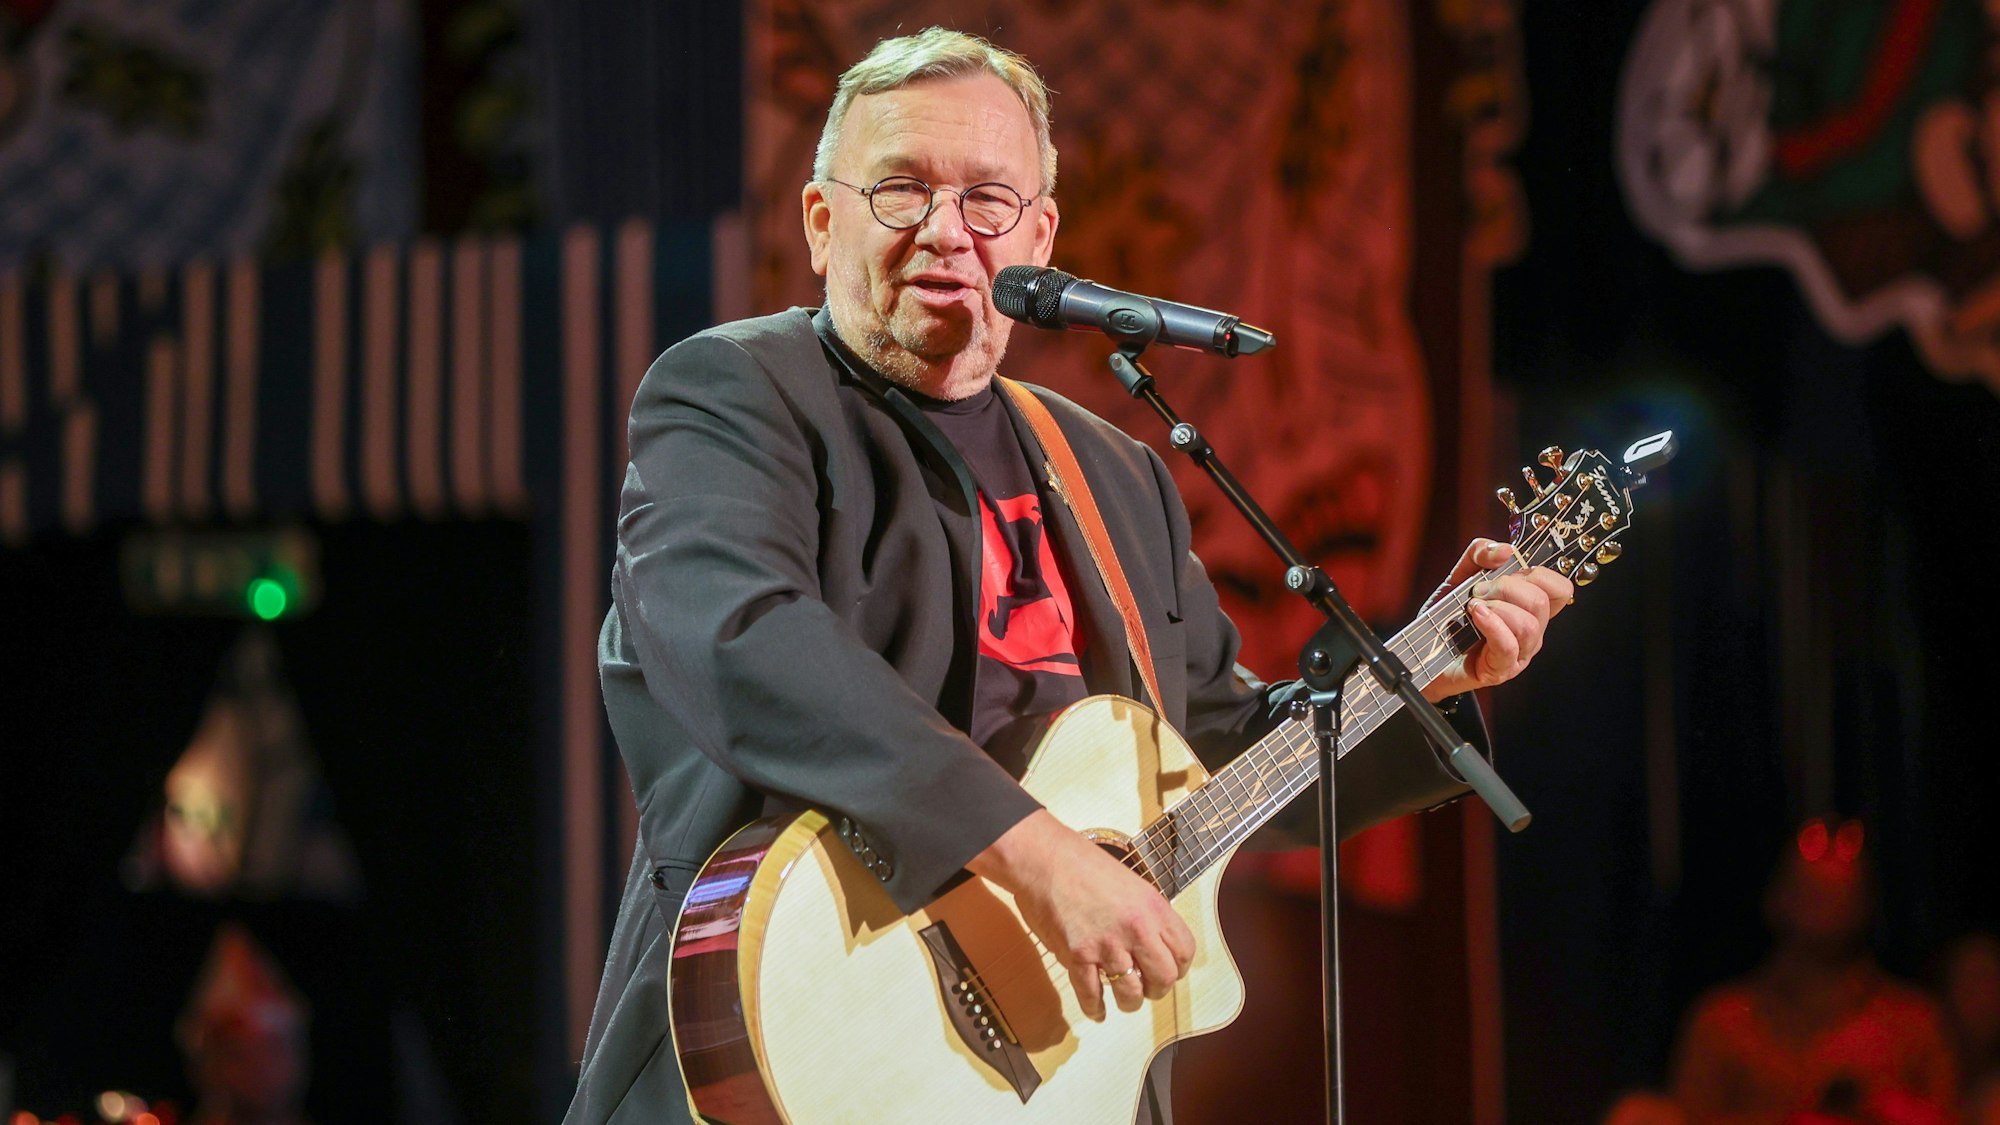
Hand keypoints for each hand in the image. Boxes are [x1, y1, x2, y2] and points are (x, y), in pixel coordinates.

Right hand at [966, 809, 1194, 1019]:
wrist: (1044, 858)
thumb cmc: (1083, 864)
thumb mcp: (1131, 883)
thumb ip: (1146, 914)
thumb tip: (1153, 943)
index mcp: (1153, 908)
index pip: (1185, 951)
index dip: (1179, 967)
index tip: (1170, 971)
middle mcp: (1136, 929)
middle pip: (1164, 978)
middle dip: (1157, 989)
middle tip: (1147, 988)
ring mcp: (1106, 945)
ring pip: (1131, 993)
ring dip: (1129, 1002)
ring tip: (1123, 999)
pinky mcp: (1077, 956)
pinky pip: (1091, 995)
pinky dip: (1095, 1008)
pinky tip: (1097, 1011)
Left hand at [1421, 537, 1572, 700]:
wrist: (1422, 650)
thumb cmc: (1448, 616)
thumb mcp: (1461, 576)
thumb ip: (1480, 554)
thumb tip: (1506, 550)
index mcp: (1529, 607)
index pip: (1560, 589)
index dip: (1539, 573)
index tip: (1508, 572)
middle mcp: (1532, 630)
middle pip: (1541, 601)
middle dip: (1506, 587)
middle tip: (1478, 591)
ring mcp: (1519, 653)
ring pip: (1529, 625)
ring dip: (1497, 607)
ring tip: (1472, 606)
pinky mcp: (1500, 669)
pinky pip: (1508, 646)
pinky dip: (1492, 625)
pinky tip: (1476, 615)